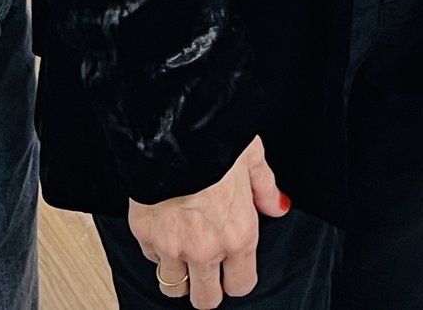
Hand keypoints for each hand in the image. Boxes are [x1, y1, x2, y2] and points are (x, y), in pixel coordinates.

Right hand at [125, 137, 287, 305]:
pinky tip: (165, 229)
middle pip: (205, 300)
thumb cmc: (215, 139)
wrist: (170, 129)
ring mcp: (172, 246)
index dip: (238, 278)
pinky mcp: (145, 235)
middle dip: (208, 289)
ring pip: (173, 288)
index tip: (234, 269)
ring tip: (183, 255)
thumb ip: (265, 188)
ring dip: (179, 275)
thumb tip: (278, 205)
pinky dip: (157, 250)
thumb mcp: (252, 156)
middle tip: (207, 271)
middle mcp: (206, 249)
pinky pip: (151, 258)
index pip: (241, 286)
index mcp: (238, 234)